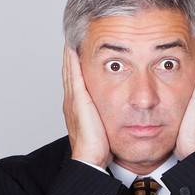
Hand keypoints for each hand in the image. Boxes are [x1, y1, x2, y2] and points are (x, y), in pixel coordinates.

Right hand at [62, 46, 110, 167]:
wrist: (91, 159)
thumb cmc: (100, 148)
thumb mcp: (106, 125)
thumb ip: (109, 114)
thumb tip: (124, 109)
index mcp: (79, 106)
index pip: (77, 79)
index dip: (78, 63)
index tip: (82, 48)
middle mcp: (73, 100)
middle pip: (71, 70)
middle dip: (73, 53)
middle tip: (75, 35)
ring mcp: (73, 99)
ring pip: (70, 70)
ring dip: (71, 52)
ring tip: (74, 36)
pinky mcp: (77, 100)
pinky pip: (73, 75)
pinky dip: (72, 61)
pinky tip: (73, 48)